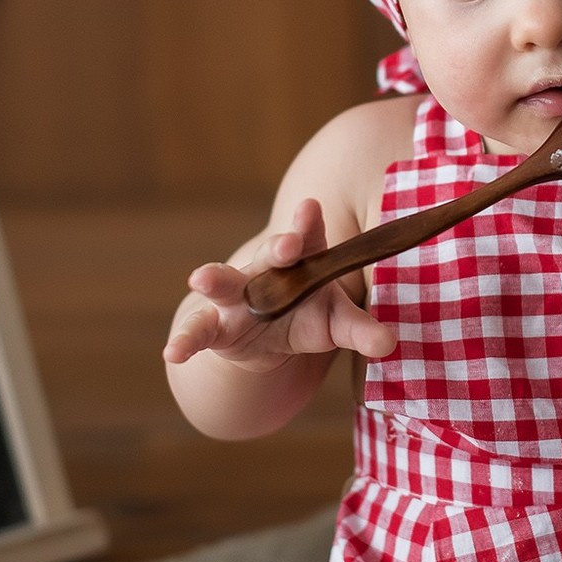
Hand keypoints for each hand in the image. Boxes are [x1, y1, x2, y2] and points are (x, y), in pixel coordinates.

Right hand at [162, 198, 395, 369]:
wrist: (267, 340)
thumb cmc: (309, 316)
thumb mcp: (336, 323)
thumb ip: (360, 330)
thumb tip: (389, 343)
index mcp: (301, 258)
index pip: (307, 232)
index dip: (307, 221)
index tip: (310, 208)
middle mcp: (265, 269)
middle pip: (271, 252)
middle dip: (278, 246)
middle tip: (287, 243)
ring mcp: (235, 295)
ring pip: (224, 282)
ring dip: (213, 278)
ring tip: (200, 278)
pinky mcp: (215, 325)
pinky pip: (198, 331)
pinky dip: (185, 341)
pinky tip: (172, 352)